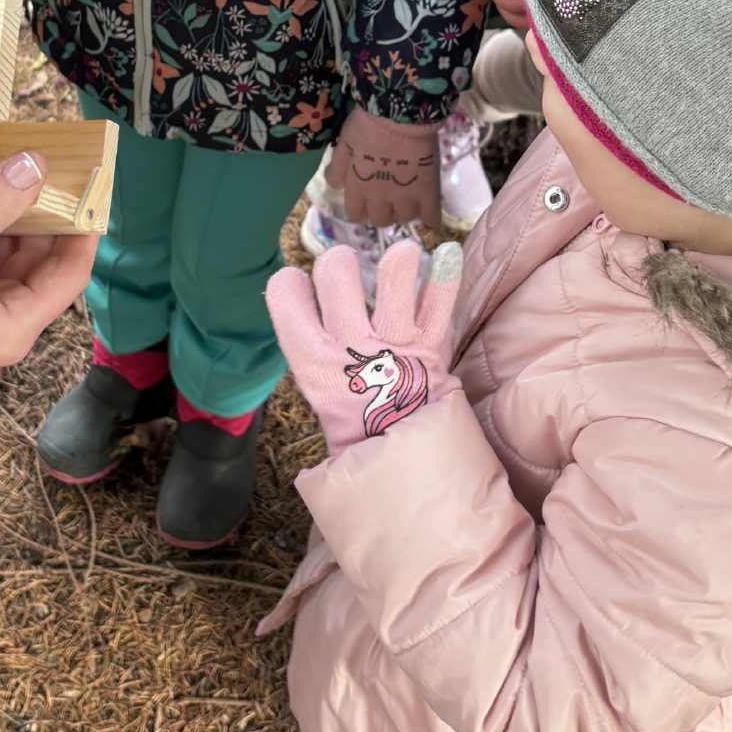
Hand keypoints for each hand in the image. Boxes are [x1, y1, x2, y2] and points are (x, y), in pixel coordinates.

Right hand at [267, 238, 461, 454]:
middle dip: (338, 262)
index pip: (285, 297)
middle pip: (335, 273)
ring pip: (393, 278)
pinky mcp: (433, 349)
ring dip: (397, 261)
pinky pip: (442, 304)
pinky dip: (446, 277)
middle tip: (346, 270)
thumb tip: (305, 337)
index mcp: (315, 366)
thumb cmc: (363, 442)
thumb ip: (317, 370)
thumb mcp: (323, 409)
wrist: (409, 476)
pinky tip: (446, 255)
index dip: (289, 284)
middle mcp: (352, 348)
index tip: (297, 284)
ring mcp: (396, 345)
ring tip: (401, 256)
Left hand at [325, 107, 440, 228]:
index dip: (360, 211)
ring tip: (409, 200)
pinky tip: (430, 214)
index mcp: (358, 187)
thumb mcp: (344, 144)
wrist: (400, 115)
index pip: (355, 214)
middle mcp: (380, 198)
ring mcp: (405, 196)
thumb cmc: (368, 125)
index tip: (365, 204)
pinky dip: (431, 219)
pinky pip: (431, 216)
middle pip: (380, 221)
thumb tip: (334, 185)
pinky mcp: (427, 191)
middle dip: (382, 213)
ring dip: (404, 212)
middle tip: (387, 200)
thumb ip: (337, 167)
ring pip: (404, 219)